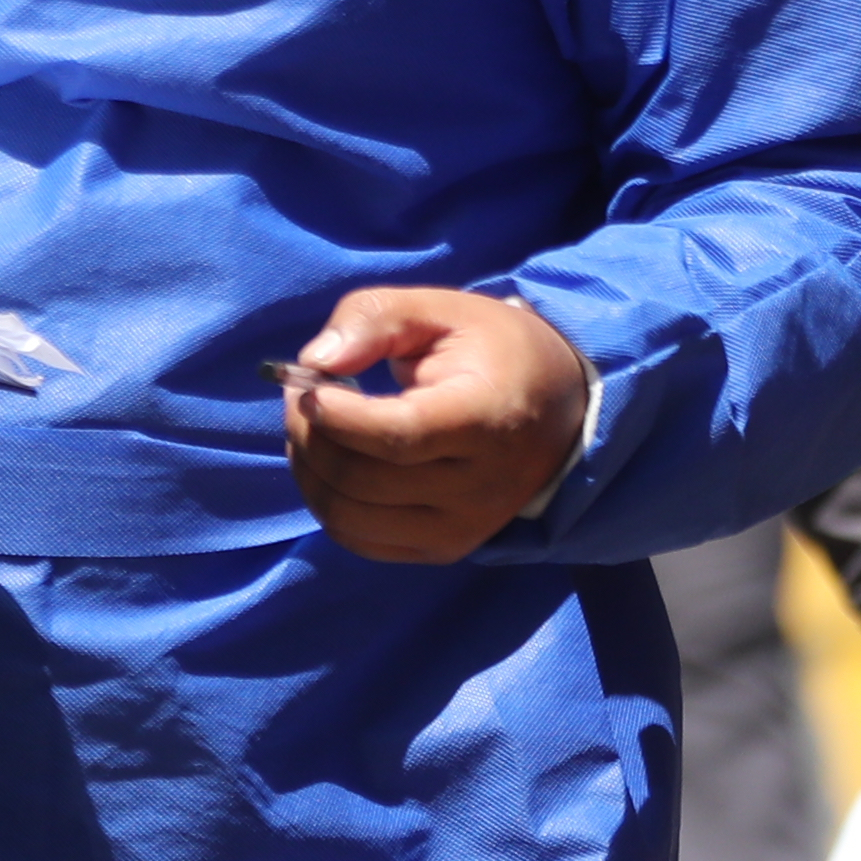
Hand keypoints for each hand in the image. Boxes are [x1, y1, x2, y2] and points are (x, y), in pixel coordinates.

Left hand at [284, 287, 593, 563]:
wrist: (560, 413)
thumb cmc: (494, 353)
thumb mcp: (442, 311)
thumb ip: (376, 319)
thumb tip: (315, 361)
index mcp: (488, 419)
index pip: (398, 436)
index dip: (336, 415)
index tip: (306, 383)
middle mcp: (481, 487)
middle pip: (361, 479)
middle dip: (308, 434)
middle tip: (300, 396)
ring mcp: (463, 528)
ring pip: (349, 516)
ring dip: (309, 469)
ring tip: (312, 428)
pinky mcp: (444, 548)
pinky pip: (359, 539)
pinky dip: (326, 502)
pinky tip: (331, 463)